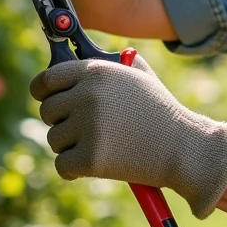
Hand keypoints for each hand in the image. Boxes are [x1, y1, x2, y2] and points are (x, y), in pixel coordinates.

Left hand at [30, 55, 226, 218]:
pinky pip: (62, 165)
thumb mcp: (139, 78)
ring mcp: (88, 127)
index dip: (42, 91)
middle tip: (87, 130)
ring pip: (54, 139)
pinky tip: (98, 165)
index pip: (47, 79)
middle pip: (48, 111)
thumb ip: (107, 68)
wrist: (183, 147)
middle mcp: (88, 95)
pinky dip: (74, 169)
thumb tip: (73, 57)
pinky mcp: (89, 158)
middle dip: (62, 122)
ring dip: (71, 146)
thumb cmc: (160, 112)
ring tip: (103, 145)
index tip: (45, 99)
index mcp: (96, 72)